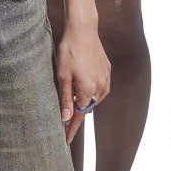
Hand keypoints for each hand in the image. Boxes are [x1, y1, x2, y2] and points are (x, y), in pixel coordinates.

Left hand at [56, 22, 110, 142]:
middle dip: (77, 113)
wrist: (83, 30)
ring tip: (73, 100)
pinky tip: (84, 86)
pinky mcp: (107, 70)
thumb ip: (65, 98)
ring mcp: (106, 78)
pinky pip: (100, 87)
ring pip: (95, 98)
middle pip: (87, 107)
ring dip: (85, 101)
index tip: (66, 140)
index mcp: (88, 90)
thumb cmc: (69, 51)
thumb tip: (66, 118)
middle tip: (65, 118)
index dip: (72, 129)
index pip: (79, 116)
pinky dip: (92, 91)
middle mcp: (100, 87)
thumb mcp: (62, 76)